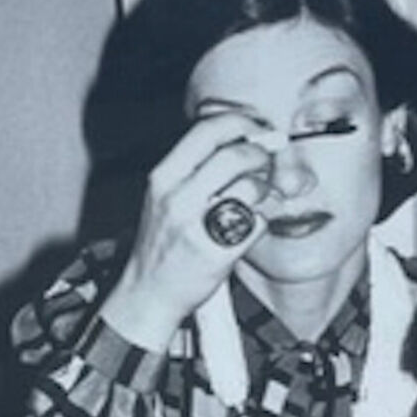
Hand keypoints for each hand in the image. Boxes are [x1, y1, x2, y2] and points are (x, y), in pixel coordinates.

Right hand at [100, 115, 283, 352]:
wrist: (148, 293)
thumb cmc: (162, 244)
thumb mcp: (165, 196)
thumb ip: (198, 168)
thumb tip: (247, 141)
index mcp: (164, 177)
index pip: (207, 131)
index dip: (241, 124)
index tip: (258, 130)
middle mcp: (177, 197)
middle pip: (234, 155)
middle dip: (261, 154)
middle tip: (268, 161)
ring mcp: (197, 226)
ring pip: (251, 187)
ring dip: (268, 187)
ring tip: (264, 193)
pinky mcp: (217, 253)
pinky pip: (257, 222)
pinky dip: (265, 217)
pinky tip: (255, 221)